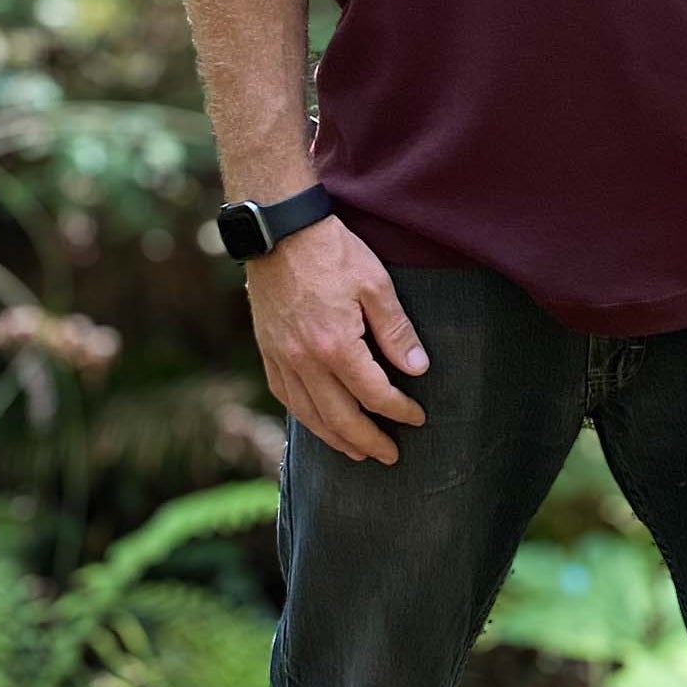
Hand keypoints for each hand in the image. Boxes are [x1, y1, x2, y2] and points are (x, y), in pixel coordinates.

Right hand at [245, 215, 429, 463]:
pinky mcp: (267, 350)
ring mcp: (281, 358)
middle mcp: (304, 361)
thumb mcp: (375, 284)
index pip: (374, 394)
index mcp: (336, 345)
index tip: (418, 417)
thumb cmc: (332, 252)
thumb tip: (419, 369)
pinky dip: (305, 417)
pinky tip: (318, 422)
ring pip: (309, 415)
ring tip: (357, 452)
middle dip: (368, 441)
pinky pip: (285, 397)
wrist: (281, 231)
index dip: (399, 410)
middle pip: (340, 418)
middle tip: (390, 455)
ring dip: (336, 439)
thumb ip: (396, 330)